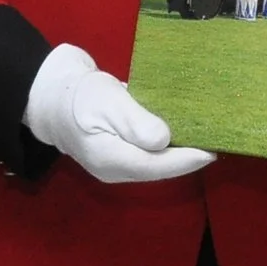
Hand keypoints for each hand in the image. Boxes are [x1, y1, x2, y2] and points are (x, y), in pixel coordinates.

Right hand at [22, 44, 213, 183]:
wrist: (50, 96)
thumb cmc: (78, 96)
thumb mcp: (108, 101)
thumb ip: (135, 122)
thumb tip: (163, 140)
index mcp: (111, 158)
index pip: (157, 165)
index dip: (186, 160)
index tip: (212, 150)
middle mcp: (115, 169)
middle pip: (159, 168)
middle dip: (187, 158)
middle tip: (216, 142)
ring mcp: (115, 165)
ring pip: (155, 164)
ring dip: (179, 153)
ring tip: (206, 139)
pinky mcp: (117, 154)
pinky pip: (147, 156)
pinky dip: (166, 148)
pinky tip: (183, 135)